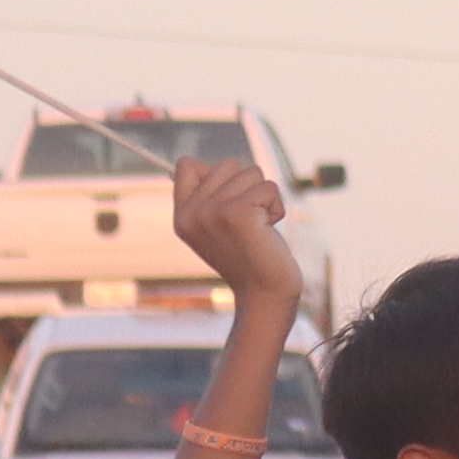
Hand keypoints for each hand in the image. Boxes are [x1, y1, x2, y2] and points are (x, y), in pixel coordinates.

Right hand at [169, 157, 301, 320]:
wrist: (265, 293)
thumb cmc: (249, 255)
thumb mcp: (218, 225)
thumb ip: (210, 196)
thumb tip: (210, 165)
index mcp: (182, 215)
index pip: (186, 165)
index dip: (215, 175)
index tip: (229, 204)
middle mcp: (192, 213)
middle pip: (227, 164)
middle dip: (248, 187)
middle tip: (248, 221)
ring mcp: (212, 212)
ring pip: (252, 173)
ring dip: (265, 197)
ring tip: (259, 226)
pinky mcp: (238, 214)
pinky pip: (269, 187)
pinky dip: (277, 206)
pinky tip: (268, 230)